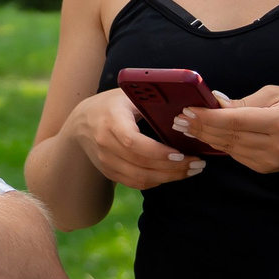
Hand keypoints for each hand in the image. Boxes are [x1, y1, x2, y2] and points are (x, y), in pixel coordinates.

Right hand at [62, 89, 206, 189]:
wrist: (81, 122)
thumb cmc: (112, 105)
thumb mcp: (127, 96)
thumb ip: (151, 101)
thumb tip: (185, 108)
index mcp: (111, 120)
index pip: (133, 142)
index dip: (158, 152)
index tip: (181, 153)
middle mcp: (105, 143)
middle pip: (141, 164)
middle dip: (172, 168)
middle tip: (196, 164)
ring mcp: (105, 160)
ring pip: (140, 178)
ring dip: (168, 177)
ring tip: (189, 171)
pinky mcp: (108, 172)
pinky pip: (135, 183)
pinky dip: (156, 181)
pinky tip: (172, 174)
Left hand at [174, 84, 278, 173]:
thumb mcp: (275, 95)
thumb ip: (244, 101)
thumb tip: (215, 103)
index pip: (236, 121)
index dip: (209, 117)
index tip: (188, 110)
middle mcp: (276, 145)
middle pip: (229, 136)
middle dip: (201, 127)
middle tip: (179, 120)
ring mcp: (270, 161)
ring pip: (229, 148)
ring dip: (205, 137)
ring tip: (186, 127)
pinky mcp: (265, 169)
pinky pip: (236, 155)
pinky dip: (220, 145)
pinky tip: (206, 136)